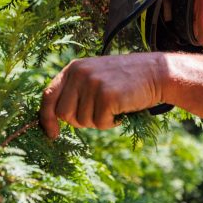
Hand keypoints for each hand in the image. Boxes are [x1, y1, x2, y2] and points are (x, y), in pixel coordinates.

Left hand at [39, 53, 167, 138]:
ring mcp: (93, 83)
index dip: (46, 118)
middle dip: (80, 121)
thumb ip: (76, 90)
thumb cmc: (126, 80)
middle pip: (64, 114)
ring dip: (99, 121)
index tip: (52, 134)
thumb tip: (55, 117)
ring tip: (114, 107)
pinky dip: (111, 123)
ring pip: (83, 121)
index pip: (48, 96)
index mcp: (74, 68)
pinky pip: (100, 123)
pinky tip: (122, 110)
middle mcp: (80, 73)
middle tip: (100, 113)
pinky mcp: (107, 96)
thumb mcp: (95, 77)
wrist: (157, 73)